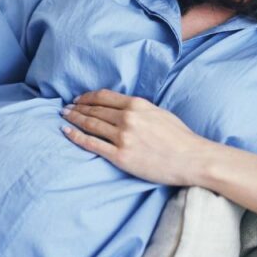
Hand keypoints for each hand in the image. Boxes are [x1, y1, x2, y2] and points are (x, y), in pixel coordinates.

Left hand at [60, 89, 210, 186]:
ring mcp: (123, 138)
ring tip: (64, 117)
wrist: (192, 159)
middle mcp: (127, 118)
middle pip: (94, 110)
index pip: (103, 97)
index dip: (87, 97)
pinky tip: (67, 132)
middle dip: (77, 108)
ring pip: (90, 125)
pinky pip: (92, 144)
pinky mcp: (121, 156)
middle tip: (65, 108)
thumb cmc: (180, 137)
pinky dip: (76, 137)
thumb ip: (139, 108)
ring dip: (74, 119)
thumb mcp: (159, 112)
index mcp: (137, 105)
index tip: (78, 99)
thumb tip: (123, 107)